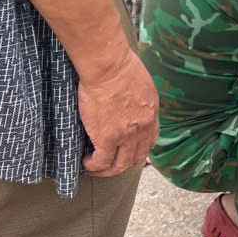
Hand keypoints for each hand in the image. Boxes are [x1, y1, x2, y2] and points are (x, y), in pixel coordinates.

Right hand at [79, 49, 158, 175]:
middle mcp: (142, 127)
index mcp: (151, 112)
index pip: (151, 139)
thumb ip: (139, 98)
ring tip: (95, 167)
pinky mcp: (107, 138)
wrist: (108, 67)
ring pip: (120, 165)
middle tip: (111, 164)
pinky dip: (94, 166)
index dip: (140, 149)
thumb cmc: (120, 66)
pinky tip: (86, 162)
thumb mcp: (141, 83)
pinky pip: (101, 161)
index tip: (129, 151)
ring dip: (107, 170)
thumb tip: (132, 103)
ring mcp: (126, 135)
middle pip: (137, 156)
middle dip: (124, 164)